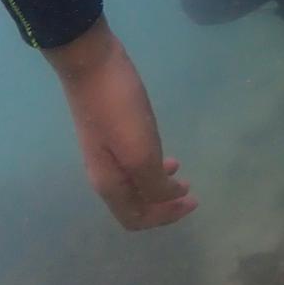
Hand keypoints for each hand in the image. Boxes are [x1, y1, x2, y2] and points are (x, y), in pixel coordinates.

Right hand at [44, 17, 197, 230]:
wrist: (91, 66)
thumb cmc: (118, 109)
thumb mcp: (140, 151)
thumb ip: (154, 182)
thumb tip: (169, 197)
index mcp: (109, 183)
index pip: (135, 218)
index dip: (164, 218)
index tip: (192, 202)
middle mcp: (105, 174)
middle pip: (135, 205)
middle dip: (164, 205)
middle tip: (192, 193)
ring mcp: (107, 153)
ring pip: (136, 184)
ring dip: (160, 187)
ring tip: (183, 177)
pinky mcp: (113, 134)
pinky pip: (135, 164)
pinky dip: (154, 167)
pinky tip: (166, 156)